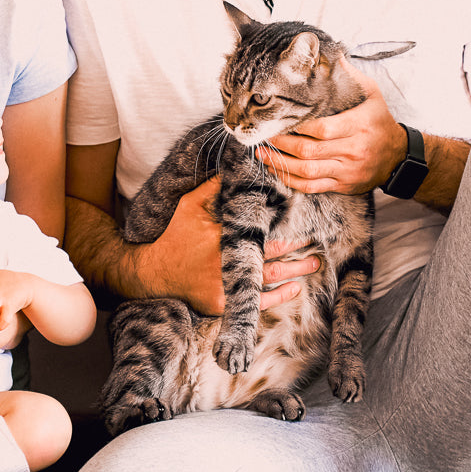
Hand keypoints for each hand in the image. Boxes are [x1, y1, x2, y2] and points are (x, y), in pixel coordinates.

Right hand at [142, 179, 319, 315]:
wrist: (155, 274)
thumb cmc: (174, 237)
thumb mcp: (188, 206)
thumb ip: (211, 189)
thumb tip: (231, 168)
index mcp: (222, 236)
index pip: (260, 228)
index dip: (283, 222)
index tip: (301, 214)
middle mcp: (226, 260)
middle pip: (271, 253)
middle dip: (296, 245)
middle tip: (316, 238)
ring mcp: (225, 284)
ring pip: (269, 277)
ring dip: (295, 270)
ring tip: (315, 263)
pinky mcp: (224, 303)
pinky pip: (258, 301)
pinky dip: (279, 296)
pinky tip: (295, 288)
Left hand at [259, 59, 405, 194]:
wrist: (398, 156)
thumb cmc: (379, 120)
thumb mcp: (371, 93)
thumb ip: (348, 75)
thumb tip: (329, 52)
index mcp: (359, 125)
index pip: (323, 128)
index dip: (298, 126)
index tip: (281, 119)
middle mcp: (353, 149)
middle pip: (310, 150)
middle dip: (282, 143)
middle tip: (264, 134)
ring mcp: (347, 170)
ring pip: (308, 171)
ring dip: (281, 163)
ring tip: (261, 153)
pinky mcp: (343, 184)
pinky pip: (313, 187)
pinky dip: (291, 181)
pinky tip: (276, 170)